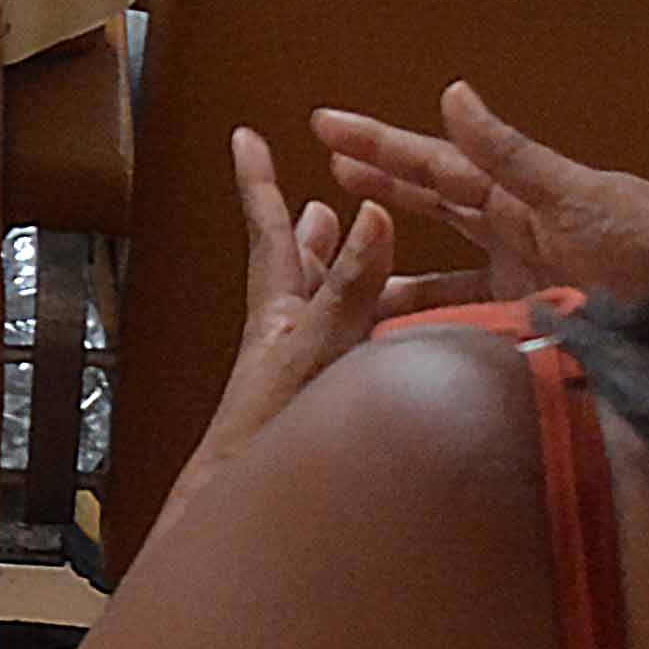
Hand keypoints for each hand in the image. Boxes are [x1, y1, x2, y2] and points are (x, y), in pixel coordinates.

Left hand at [208, 127, 398, 460]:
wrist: (244, 511)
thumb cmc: (269, 435)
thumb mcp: (315, 348)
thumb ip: (346, 287)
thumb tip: (369, 215)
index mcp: (278, 313)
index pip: (269, 233)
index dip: (258, 184)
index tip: (244, 138)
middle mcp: (291, 337)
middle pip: (300, 271)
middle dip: (312, 234)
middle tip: (321, 200)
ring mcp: (309, 373)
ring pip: (333, 309)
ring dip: (355, 280)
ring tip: (372, 252)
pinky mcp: (330, 405)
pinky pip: (361, 351)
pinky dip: (384, 332)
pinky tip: (403, 339)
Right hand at [315, 83, 648, 316]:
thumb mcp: (580, 196)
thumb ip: (511, 154)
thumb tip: (453, 94)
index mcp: (521, 197)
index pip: (436, 163)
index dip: (379, 145)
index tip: (325, 126)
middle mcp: (517, 234)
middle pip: (433, 202)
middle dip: (380, 182)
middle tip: (325, 167)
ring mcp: (524, 281)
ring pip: (441, 268)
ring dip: (395, 265)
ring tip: (341, 267)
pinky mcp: (534, 328)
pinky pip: (469, 322)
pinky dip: (432, 326)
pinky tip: (399, 336)